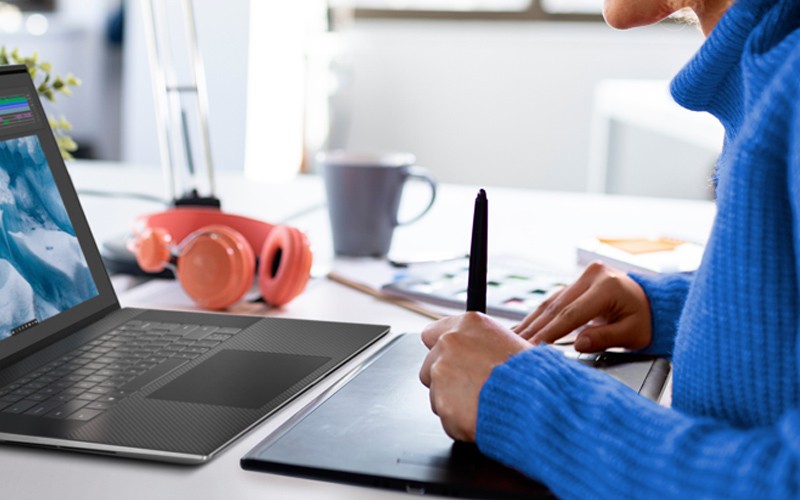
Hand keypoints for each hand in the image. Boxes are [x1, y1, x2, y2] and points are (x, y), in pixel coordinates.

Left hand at [419, 312, 530, 441]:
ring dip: (452, 403)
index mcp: (468, 324)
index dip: (442, 351)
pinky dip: (460, 424)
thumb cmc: (534, 375)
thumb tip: (475, 353)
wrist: (538, 402)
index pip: (432, 333)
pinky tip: (482, 418)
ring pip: (436, 394)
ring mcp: (441, 372)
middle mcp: (449, 343)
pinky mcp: (442, 402)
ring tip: (482, 405)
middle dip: (445, 380)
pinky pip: (446, 419)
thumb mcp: (512, 343)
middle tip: (472, 390)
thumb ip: (482, 346)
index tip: (450, 362)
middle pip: (429, 366)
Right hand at [513, 262, 652, 351]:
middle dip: (535, 329)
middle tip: (517, 346)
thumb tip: (579, 344)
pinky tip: (524, 328)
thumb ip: (604, 337)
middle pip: (556, 307)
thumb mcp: (633, 333)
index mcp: (607, 285)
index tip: (535, 346)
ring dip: (532, 323)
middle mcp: (592, 276)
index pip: (572, 313)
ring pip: (550, 303)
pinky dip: (538, 317)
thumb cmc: (646, 320)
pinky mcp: (575, 285)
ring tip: (514, 338)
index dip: (551, 332)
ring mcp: (582, 278)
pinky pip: (553, 302)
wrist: (654, 304)